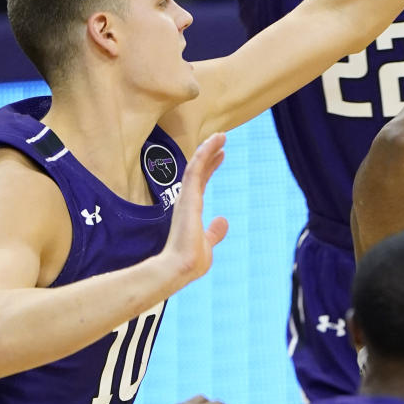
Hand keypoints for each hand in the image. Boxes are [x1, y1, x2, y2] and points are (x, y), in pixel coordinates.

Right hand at [160, 133, 228, 287]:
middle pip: (199, 172)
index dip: (210, 169)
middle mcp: (187, 202)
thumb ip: (214, 231)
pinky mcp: (187, 196)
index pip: (201, 184)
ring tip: (221, 135)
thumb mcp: (208, 244)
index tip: (220, 156)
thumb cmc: (192, 261)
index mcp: (192, 211)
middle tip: (220, 141)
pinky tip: (215, 141)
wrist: (180, 268)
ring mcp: (186, 198)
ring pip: (197, 166)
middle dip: (209, 155)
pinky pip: (196, 168)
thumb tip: (223, 220)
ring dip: (208, 149)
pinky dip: (205, 153)